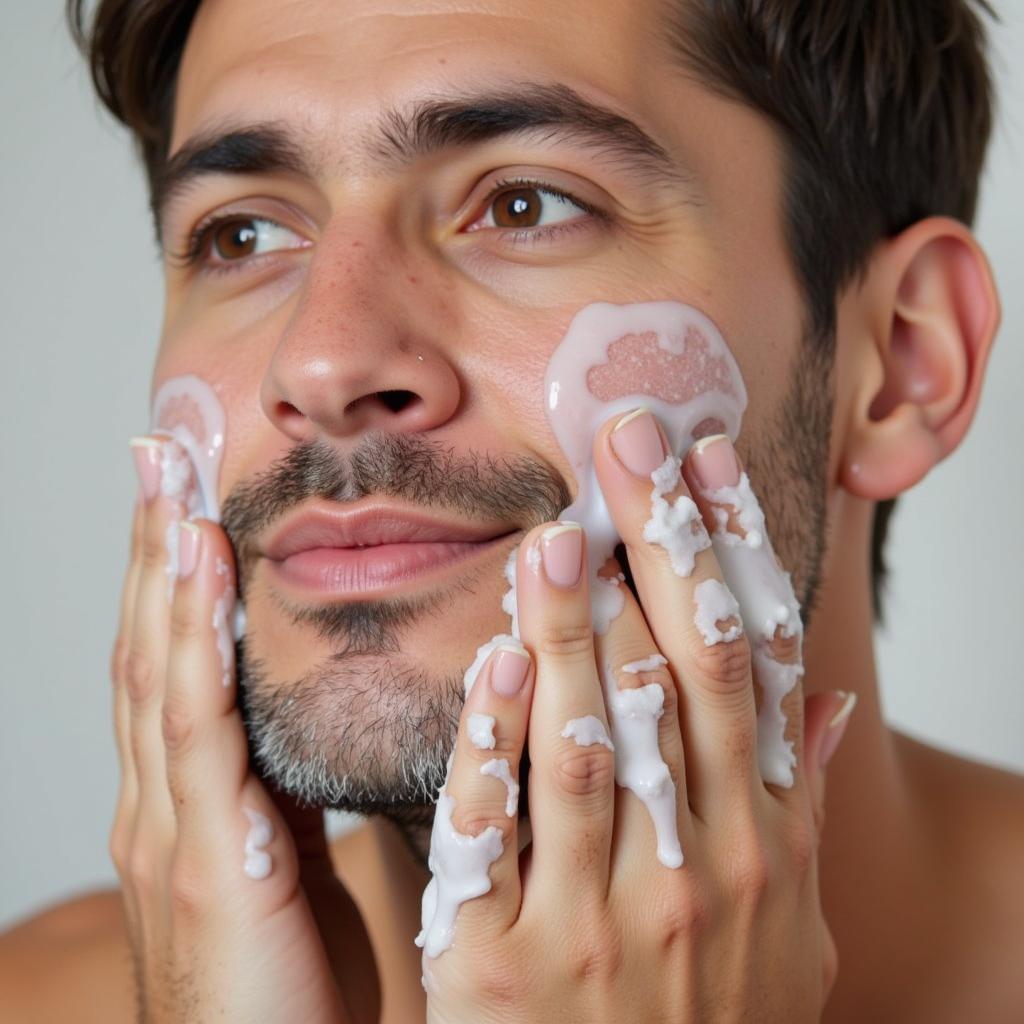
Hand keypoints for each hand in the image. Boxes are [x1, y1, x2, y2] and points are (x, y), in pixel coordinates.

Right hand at [111, 436, 378, 1022]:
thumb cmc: (283, 988)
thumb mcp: (287, 866)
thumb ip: (285, 793)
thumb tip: (310, 726)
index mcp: (190, 800)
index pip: (175, 662)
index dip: (176, 577)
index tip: (186, 496)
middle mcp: (163, 802)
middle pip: (154, 646)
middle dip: (155, 547)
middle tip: (158, 453)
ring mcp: (171, 830)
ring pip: (160, 671)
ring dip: (164, 571)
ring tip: (169, 483)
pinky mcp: (205, 864)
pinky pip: (196, 734)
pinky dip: (192, 646)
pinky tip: (199, 579)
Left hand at [420, 416, 849, 1021]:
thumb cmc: (702, 1015)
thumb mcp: (782, 925)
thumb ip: (792, 808)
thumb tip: (822, 707)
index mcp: (762, 843)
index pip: (757, 665)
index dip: (734, 554)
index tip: (709, 461)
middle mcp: (699, 866)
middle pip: (685, 674)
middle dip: (660, 545)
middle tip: (630, 438)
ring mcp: (604, 917)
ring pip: (594, 736)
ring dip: (574, 620)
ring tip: (559, 524)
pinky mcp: (508, 963)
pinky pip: (500, 830)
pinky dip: (498, 738)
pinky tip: (494, 656)